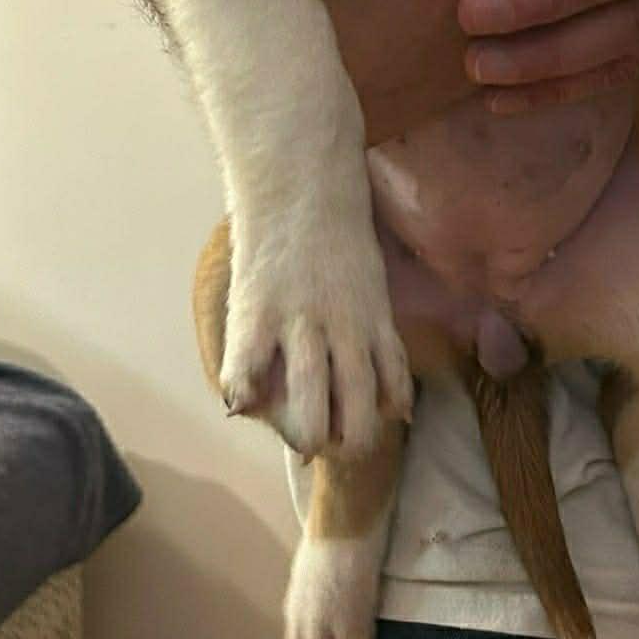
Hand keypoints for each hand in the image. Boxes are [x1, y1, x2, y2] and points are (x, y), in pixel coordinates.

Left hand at [222, 209, 411, 459]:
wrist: (307, 194)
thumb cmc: (267, 255)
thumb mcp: (243, 301)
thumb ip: (246, 355)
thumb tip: (243, 410)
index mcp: (256, 318)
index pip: (244, 378)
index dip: (250, 405)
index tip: (255, 409)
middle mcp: (302, 325)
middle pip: (310, 408)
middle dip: (311, 439)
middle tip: (313, 443)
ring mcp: (347, 321)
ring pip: (358, 398)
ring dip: (355, 434)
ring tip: (350, 444)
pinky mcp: (379, 314)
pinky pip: (394, 369)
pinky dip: (395, 399)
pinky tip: (391, 413)